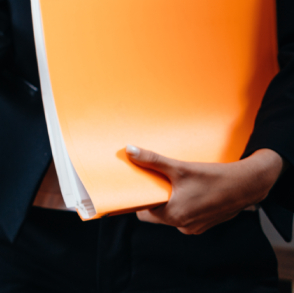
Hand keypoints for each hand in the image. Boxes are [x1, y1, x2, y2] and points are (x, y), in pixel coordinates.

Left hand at [126, 145, 283, 234]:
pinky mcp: (204, 223)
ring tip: (171, 184)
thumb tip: (130, 150)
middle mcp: (183, 226)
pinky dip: (181, 204)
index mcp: (174, 216)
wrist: (248, 185)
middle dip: (153, 199)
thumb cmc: (215, 177)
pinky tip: (187, 190)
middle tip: (154, 181)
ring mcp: (195, 227)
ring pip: (170, 215)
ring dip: (168, 201)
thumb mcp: (180, 167)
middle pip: (155, 215)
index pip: (142, 213)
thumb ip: (152, 160)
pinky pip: (184, 215)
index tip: (136, 188)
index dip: (138, 200)